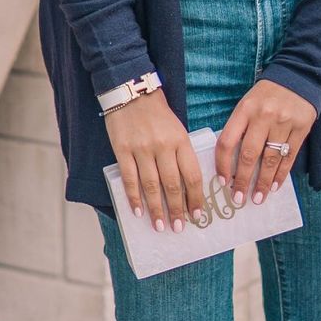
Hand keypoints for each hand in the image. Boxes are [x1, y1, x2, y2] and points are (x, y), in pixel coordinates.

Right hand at [104, 88, 207, 235]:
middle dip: (177, 209)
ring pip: (151, 185)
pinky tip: (138, 211)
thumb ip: (182, 154)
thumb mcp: (178, 130)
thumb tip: (187, 188)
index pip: (191, 175)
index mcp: (181, 140)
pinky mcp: (123, 150)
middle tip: (179, 228)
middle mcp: (163, 146)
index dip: (195, 198)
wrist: (132, 92)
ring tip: (160, 226)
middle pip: (172, 184)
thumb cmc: (158, 114)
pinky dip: (134, 197)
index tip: (197, 215)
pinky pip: (130, 178)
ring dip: (156, 209)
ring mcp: (142, 149)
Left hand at [216, 80, 318, 207]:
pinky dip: (281, 174)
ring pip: (270, 159)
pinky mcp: (301, 128)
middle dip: (242, 180)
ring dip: (263, 182)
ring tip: (258, 198)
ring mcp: (283, 122)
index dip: (223, 164)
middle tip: (239, 199)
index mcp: (245, 109)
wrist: (298, 76)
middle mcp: (263, 116)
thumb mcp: (248, 104)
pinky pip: (289, 157)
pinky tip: (275, 186)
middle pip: (248, 154)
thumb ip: (240, 128)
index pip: (228, 141)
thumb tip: (230, 163)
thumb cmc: (267, 95)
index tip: (222, 181)